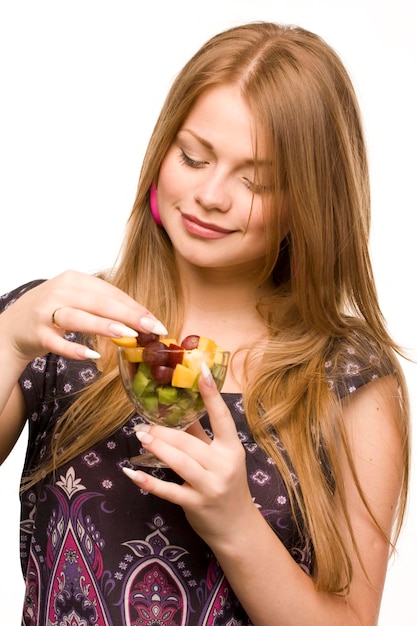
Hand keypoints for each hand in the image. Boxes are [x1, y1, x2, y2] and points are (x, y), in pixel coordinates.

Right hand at [0, 270, 166, 363]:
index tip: (156, 321)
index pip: (111, 292)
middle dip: (129, 315)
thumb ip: (104, 306)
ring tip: (128, 335)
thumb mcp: (78, 301)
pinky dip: (74, 348)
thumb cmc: (52, 313)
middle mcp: (60, 291)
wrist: (12, 328)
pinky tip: (93, 354)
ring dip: (104, 326)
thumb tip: (143, 318)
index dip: (135, 306)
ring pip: (79, 317)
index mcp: (74, 279)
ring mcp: (46, 311)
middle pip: (99, 302)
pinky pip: (57, 341)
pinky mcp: (36, 332)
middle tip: (153, 328)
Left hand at [123, 367, 254, 547]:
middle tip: (144, 423)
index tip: (201, 370)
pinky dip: (148, 482)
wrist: (237, 528)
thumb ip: (202, 436)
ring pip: (180, 462)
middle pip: (190, 442)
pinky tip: (131, 472)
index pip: (222, 417)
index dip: (211, 394)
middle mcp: (223, 465)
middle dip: (165, 431)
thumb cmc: (227, 485)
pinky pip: (168, 491)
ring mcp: (210, 486)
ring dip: (157, 447)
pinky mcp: (196, 504)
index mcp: (232, 449)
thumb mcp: (221, 458)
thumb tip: (181, 410)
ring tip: (140, 436)